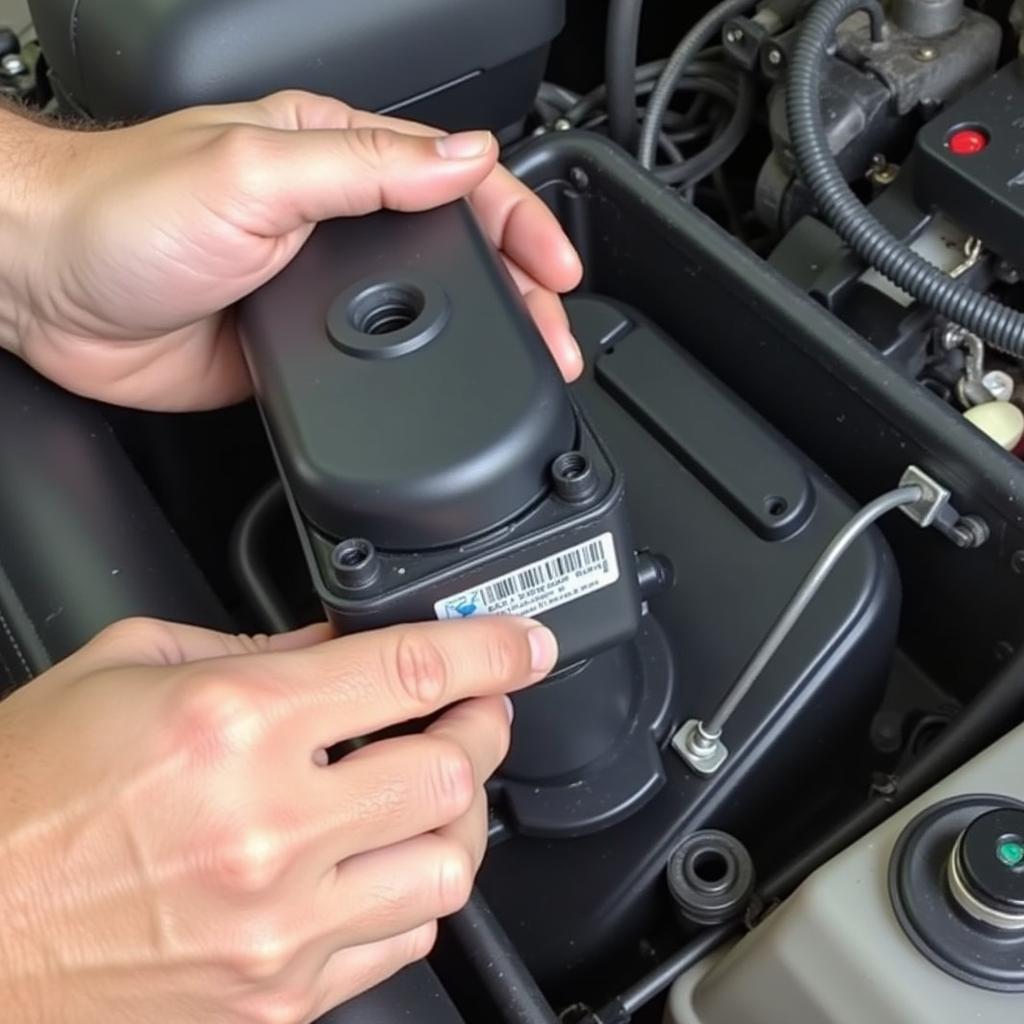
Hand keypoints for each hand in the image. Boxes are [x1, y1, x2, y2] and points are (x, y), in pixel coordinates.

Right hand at [0, 615, 556, 1022]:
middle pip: (452, 770)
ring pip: (447, 868)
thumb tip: (340, 647)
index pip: (412, 672)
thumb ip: (251, 646)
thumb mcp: (127, 667)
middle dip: (483, 727)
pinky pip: (400, 943)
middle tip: (472, 711)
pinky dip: (412, 891)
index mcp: (234, 722)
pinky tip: (381, 862)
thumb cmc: (21, 796)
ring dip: (457, 816)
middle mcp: (268, 827)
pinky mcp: (275, 995)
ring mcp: (278, 925)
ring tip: (432, 787)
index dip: (492, 650)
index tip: (523, 646)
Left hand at [5, 92, 582, 409]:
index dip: (518, 218)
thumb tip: (461, 161)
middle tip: (558, 328)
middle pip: (455, 249)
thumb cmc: (121, 213)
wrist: (50, 296)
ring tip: (532, 363)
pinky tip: (449, 390)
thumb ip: (365, 169)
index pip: (455, 176)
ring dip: (484, 336)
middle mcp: (336, 220)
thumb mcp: (253, 171)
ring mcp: (323, 290)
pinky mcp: (304, 348)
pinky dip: (423, 377)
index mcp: (334, 156)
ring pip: (426, 311)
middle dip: (520, 287)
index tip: (558, 262)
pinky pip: (379, 362)